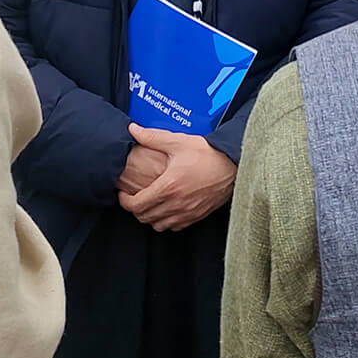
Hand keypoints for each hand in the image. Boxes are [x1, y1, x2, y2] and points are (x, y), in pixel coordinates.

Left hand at [117, 124, 236, 231]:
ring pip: (158, 225)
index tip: (123, 193)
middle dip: (135, 208)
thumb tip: (133, 130)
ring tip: (150, 203)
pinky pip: (175, 227)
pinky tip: (167, 208)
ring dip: (150, 216)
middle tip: (134, 196)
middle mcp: (176, 204)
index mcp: (168, 187)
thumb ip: (152, 137)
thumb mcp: (178, 141)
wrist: (234, 164)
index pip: (136, 205)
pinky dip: (166, 221)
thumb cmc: (207, 153)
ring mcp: (188, 212)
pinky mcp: (198, 216)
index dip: (124, 201)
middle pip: (144, 217)